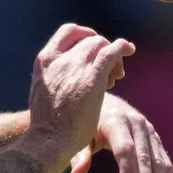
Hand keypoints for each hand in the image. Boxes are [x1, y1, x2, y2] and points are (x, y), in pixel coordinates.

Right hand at [26, 24, 135, 162]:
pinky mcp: (93, 77)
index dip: (84, 34)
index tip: (93, 43)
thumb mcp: (42, 92)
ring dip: (112, 56)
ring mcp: (76, 66)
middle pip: (89, 40)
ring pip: (101, 45)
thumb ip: (53, 79)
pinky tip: (130, 50)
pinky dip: (122, 47)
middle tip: (110, 72)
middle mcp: (59, 58)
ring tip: (116, 76)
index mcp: (44, 60)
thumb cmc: (46, 125)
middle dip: (101, 50)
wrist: (48, 140)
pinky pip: (111, 52)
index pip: (68, 32)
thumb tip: (66, 79)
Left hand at [69, 94, 172, 172]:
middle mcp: (136, 123)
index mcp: (115, 120)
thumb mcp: (82, 134)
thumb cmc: (89, 122)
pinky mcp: (155, 137)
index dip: (127, 167)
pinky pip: (163, 159)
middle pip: (144, 156)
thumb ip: (80, 153)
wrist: (106, 100)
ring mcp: (148, 129)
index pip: (124, 146)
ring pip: (158, 159)